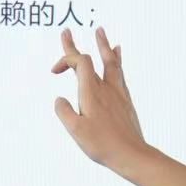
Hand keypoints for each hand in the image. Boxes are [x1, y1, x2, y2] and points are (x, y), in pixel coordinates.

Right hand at [52, 27, 149, 172]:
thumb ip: (64, 112)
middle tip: (67, 32)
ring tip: (100, 31)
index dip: (65, 59)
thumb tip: (60, 100)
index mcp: (91, 92)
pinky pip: (119, 72)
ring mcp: (118, 92)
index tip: (54, 71)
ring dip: (103, 45)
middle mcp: (106, 87)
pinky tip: (117, 55)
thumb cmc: (103, 145)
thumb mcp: (76, 130)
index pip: (80, 62)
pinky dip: (116, 60)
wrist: (132, 154)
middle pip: (92, 58)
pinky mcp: (125, 100)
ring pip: (111, 61)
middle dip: (76, 45)